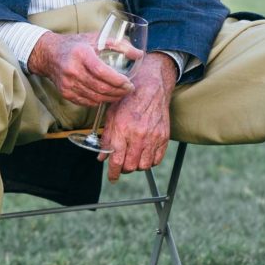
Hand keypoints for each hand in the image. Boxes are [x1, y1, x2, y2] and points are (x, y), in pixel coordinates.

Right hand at [28, 31, 134, 105]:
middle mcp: (72, 70)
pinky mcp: (65, 93)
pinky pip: (86, 102)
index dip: (117, 80)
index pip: (101, 71)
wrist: (49, 54)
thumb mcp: (96, 38)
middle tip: (129, 90)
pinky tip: (107, 96)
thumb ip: (119, 45)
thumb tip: (139, 54)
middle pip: (100, 87)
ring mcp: (67, 83)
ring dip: (111, 98)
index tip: (129, 82)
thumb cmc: (76, 44)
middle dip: (118, 91)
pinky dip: (99, 101)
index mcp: (81, 54)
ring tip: (121, 93)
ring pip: (94, 97)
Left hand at [100, 52, 177, 181]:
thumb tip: (101, 156)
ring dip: (137, 166)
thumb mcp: (111, 114)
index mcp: (123, 129)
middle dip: (124, 169)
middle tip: (121, 164)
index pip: (117, 160)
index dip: (113, 173)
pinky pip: (157, 159)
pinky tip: (144, 154)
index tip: (112, 177)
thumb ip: (107, 137)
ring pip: (144, 165)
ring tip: (133, 158)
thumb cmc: (129, 98)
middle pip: (131, 166)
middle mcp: (138, 135)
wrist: (151, 86)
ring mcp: (153, 137)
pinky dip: (150, 161)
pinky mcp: (164, 136)